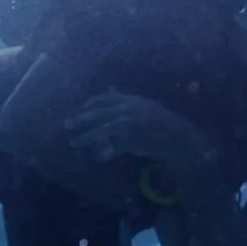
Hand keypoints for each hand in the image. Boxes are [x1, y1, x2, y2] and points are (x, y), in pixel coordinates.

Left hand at [65, 92, 211, 172]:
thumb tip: (109, 88)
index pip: (104, 99)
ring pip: (102, 131)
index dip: (89, 105)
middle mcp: (129, 110)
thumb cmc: (162, 122)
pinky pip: (115, 148)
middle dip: (80, 119)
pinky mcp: (134, 142)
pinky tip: (99, 157)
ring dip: (86, 137)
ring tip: (74, 142)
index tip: (80, 110)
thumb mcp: (144, 105)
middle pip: (98, 114)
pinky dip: (106, 153)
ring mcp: (131, 126)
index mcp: (131, 100)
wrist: (180, 137)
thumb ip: (126, 99)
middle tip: (66, 125)